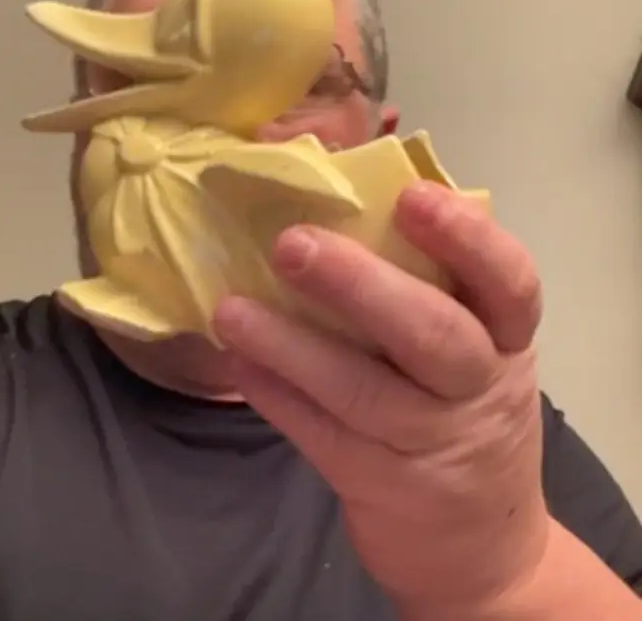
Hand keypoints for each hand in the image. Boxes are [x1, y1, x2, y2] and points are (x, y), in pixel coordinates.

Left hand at [213, 181, 550, 618]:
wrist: (481, 547)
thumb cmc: (464, 415)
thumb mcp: (477, 353)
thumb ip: (433, 291)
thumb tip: (350, 204)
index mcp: (507, 341)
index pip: (510, 283)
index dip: (467, 238)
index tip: (410, 196)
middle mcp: (478, 390)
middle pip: (433, 336)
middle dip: (360, 286)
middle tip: (291, 244)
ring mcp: (431, 445)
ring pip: (363, 391)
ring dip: (291, 344)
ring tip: (231, 309)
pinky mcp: (380, 485)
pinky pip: (324, 435)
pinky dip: (278, 395)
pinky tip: (240, 363)